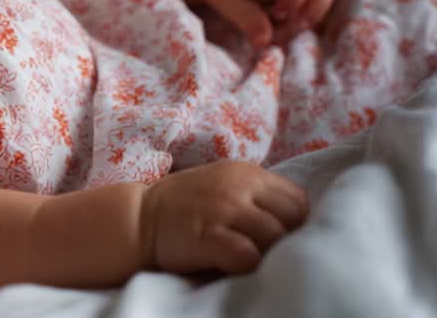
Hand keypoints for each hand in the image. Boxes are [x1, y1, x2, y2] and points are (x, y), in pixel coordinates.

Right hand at [140, 161, 307, 274]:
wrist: (139, 217)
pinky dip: (247, 263)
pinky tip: (234, 262)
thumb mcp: (224, 184)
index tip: (279, 234)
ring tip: (251, 257)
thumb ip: (256, 194)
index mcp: (247, 174)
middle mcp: (238, 188)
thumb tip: (294, 222)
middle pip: (293, 218)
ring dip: (269, 252)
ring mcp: (223, 211)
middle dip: (286, 237)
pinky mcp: (208, 237)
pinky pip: (248, 255)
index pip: (297, 200)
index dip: (293, 221)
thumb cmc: (186, 205)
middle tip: (267, 249)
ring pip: (275, 236)